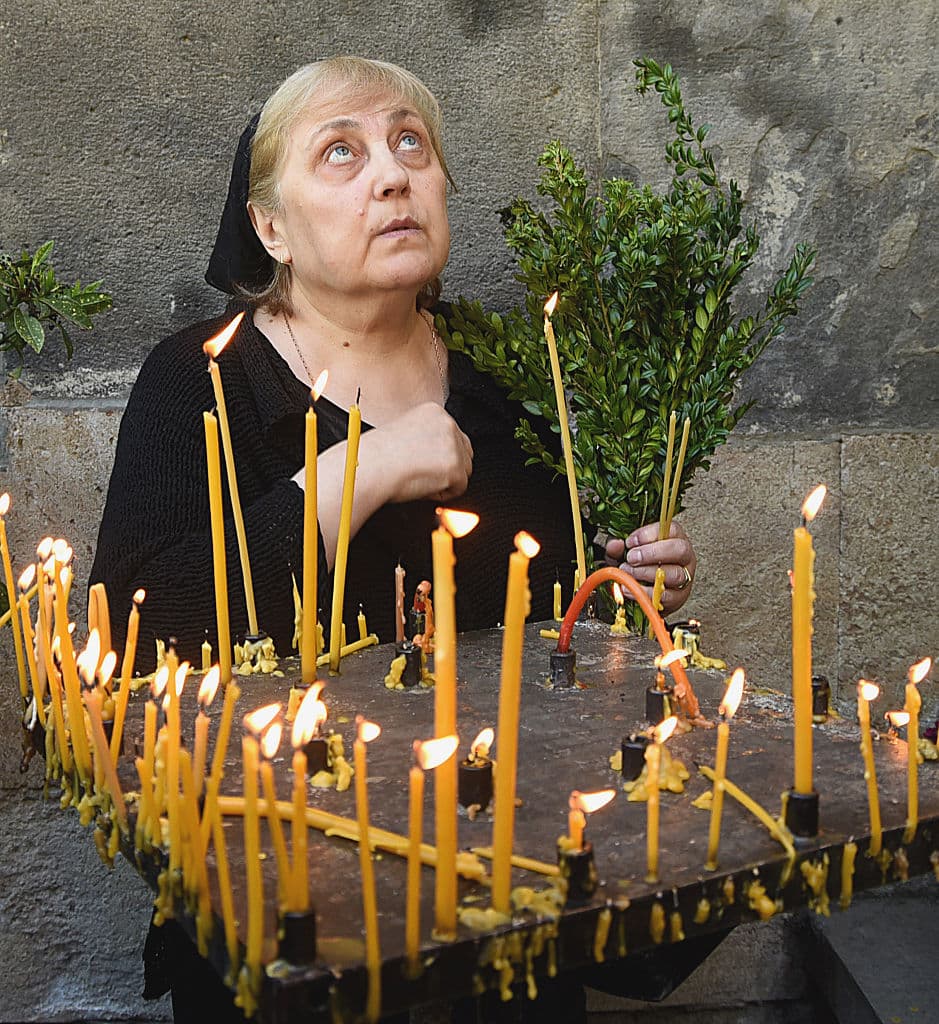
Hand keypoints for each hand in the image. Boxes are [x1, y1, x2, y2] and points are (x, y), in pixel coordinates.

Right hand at [300, 402, 473, 570]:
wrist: (370, 467)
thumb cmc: (377, 455)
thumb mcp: (405, 433)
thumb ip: (427, 438)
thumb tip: (439, 455)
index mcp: (434, 411)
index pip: (453, 436)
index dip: (439, 455)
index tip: (422, 461)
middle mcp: (447, 423)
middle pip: (465, 452)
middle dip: (448, 467)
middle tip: (422, 473)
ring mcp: (453, 445)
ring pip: (464, 471)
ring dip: (445, 480)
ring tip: (418, 478)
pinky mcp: (455, 467)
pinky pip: (458, 488)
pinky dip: (441, 493)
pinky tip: (421, 485)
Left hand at [604, 520, 696, 614]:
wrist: (645, 590)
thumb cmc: (638, 564)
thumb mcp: (625, 551)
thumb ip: (619, 547)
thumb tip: (615, 545)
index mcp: (675, 538)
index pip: (671, 529)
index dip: (648, 534)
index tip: (630, 542)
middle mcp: (685, 556)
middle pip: (679, 550)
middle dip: (652, 553)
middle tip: (631, 558)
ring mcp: (685, 577)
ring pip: (675, 574)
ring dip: (647, 573)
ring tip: (628, 572)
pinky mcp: (679, 597)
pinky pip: (667, 596)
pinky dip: (645, 593)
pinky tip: (630, 588)